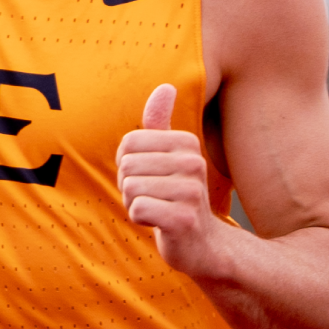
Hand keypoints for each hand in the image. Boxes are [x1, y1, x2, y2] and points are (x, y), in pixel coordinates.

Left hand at [117, 84, 226, 277]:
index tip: (149, 177)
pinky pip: (138, 209)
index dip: (128, 164)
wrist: (202, 243)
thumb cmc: (176, 195)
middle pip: (126, 166)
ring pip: (130, 188)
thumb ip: (161, 123)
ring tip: (157, 209)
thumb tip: (165, 86)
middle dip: (130, 186)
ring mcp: (191, 192)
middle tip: (153, 197)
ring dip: (134, 204)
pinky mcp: (183, 218)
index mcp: (187, 144)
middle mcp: (193, 163)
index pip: (128, 143)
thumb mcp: (168, 157)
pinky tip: (159, 223)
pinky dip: (140, 219)